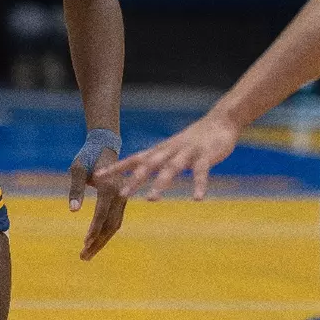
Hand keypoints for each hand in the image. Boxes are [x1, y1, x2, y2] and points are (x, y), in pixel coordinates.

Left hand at [69, 145, 126, 261]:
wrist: (104, 144)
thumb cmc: (88, 156)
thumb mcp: (77, 168)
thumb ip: (75, 189)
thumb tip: (73, 211)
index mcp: (108, 186)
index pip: (101, 214)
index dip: (93, 230)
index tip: (84, 243)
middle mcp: (119, 194)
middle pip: (110, 225)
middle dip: (97, 243)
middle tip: (83, 257)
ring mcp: (122, 197)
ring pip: (114, 225)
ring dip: (101, 241)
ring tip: (87, 254)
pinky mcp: (121, 199)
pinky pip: (115, 220)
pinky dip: (106, 233)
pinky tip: (96, 241)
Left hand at [98, 111, 240, 200]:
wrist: (221, 120)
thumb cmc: (196, 138)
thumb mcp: (173, 148)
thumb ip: (158, 159)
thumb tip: (139, 172)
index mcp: (161, 150)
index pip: (134, 159)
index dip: (117, 168)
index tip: (98, 177)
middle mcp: (170, 150)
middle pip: (149, 165)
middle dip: (135, 179)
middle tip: (121, 194)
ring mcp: (188, 152)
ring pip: (171, 168)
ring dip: (160, 183)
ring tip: (151, 199)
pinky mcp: (206, 155)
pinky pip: (201, 172)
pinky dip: (199, 185)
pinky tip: (197, 199)